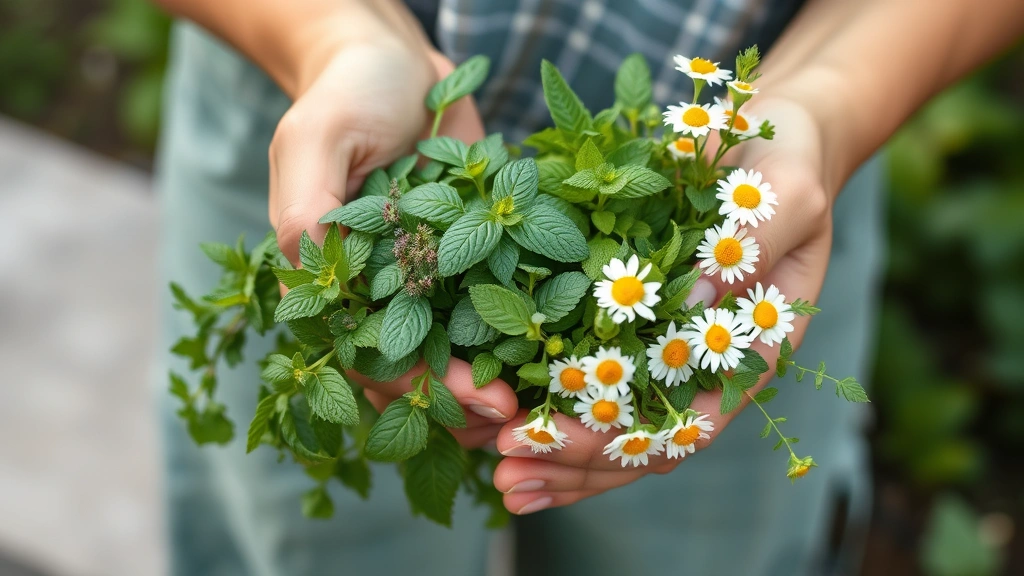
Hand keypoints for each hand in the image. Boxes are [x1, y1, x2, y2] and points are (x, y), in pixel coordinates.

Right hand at [268, 13, 516, 446]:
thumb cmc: (348, 95)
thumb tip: (316, 288)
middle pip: (419, 366)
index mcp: (334, 280)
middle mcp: (380, 288)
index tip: (476, 402)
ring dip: (495, 381)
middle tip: (520, 417)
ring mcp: (429, 275)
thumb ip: (307, 213)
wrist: (397, 63)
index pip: (371, 353)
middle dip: (466, 398)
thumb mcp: (314, 141)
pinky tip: (554, 353)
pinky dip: (521, 333)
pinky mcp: (473, 254)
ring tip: (541, 405)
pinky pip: (496, 301)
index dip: (422, 385)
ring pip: (459, 348)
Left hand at [493, 97, 834, 513]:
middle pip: (640, 439)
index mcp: (747, 353)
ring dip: (553, 449)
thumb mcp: (781, 197)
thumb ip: (750, 243)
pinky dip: (545, 396)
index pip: (689, 421)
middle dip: (573, 462)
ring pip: (610, 421)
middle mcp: (701, 363)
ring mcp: (662, 347)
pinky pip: (586, 369)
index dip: (627, 443)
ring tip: (495, 467)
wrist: (765, 143)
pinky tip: (499, 418)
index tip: (563, 445)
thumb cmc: (782, 172)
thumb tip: (702, 290)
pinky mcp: (626, 319)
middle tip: (509, 475)